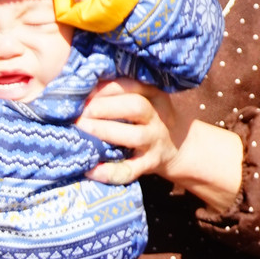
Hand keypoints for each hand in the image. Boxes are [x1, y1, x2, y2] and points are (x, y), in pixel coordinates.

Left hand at [76, 80, 242, 214]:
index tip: (82, 91)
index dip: (105, 88)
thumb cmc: (149, 117)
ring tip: (81, 130)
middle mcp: (158, 117)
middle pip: (136, 107)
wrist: (180, 148)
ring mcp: (155, 142)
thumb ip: (120, 92)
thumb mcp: (145, 98)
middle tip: (79, 112)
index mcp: (154, 95)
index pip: (131, 86)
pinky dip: (109, 172)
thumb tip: (81, 87)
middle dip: (104, 107)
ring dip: (105, 132)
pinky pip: (130, 170)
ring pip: (134, 137)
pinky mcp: (149, 165)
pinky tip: (90, 170)